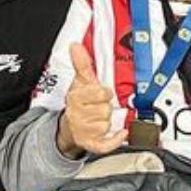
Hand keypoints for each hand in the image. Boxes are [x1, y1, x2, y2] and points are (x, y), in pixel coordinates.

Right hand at [56, 43, 126, 157]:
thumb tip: (76, 46)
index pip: (100, 93)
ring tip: (98, 118)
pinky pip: (106, 144)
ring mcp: (83, 131)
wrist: (70, 125)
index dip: (103, 92)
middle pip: (105, 109)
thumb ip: (82, 64)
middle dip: (105, 107)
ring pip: (107, 124)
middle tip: (98, 106)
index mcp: (75, 98)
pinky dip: (115, 140)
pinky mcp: (90, 144)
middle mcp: (78, 115)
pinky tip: (121, 133)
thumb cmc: (79, 103)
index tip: (101, 93)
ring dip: (107, 121)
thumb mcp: (80, 82)